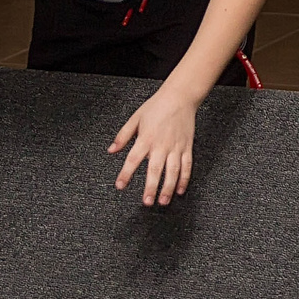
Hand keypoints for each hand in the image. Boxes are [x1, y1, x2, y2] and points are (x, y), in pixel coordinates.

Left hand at [110, 86, 197, 206]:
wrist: (180, 97)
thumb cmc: (157, 106)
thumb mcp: (135, 118)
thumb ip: (123, 136)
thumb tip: (112, 150)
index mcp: (146, 138)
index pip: (133, 159)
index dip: (126, 174)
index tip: (120, 185)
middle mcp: (161, 145)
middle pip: (155, 170)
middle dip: (151, 187)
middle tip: (147, 201)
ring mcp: (176, 147)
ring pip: (173, 171)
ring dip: (168, 188)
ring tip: (163, 201)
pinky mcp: (187, 147)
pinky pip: (187, 166)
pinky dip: (184, 179)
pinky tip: (180, 190)